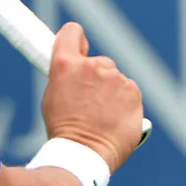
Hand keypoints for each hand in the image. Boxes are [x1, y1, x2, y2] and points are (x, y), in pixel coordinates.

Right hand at [41, 22, 144, 171]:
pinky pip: (128, 92)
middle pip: (98, 62)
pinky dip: (124, 103)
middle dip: (95, 77)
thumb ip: (66, 76)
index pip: (72, 32)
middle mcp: (92, 65)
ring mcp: (115, 78)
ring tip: (101, 116)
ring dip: (110, 92)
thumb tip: (74, 71)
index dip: (76, 40)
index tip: (79, 49)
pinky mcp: (133, 92)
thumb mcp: (52, 95)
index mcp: (66, 64)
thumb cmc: (63, 129)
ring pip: (114, 79)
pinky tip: (114, 119)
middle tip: (88, 100)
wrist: (84, 153)